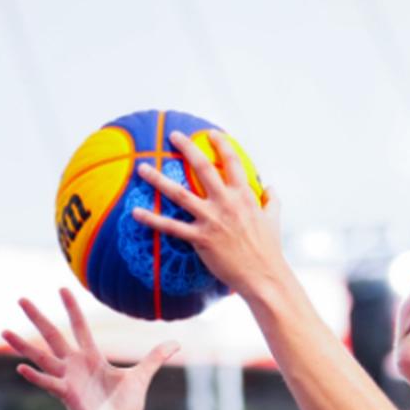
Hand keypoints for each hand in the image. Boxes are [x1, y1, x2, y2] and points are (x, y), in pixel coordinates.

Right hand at [2, 288, 178, 409]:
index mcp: (92, 359)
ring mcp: (69, 380)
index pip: (80, 327)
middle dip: (38, 318)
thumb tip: (176, 343)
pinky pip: (48, 383)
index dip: (73, 308)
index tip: (62, 288)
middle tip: (21, 299)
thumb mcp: (141, 377)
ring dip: (23, 345)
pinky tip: (19, 368)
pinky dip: (35, 376)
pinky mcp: (67, 396)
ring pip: (42, 357)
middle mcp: (76, 366)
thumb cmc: (125, 409)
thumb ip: (155, 358)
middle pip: (54, 336)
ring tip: (4, 331)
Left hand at [131, 130, 285, 299]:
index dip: (222, 145)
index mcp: (245, 196)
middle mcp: (226, 203)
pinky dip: (153, 220)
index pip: (233, 163)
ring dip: (158, 179)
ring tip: (142, 168)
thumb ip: (271, 201)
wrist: (264, 276)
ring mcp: (212, 220)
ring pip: (180, 194)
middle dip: (187, 148)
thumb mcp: (274, 220)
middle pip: (203, 168)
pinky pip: (172, 227)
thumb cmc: (269, 249)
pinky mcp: (201, 239)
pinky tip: (136, 212)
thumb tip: (270, 188)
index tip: (212, 133)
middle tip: (173, 135)